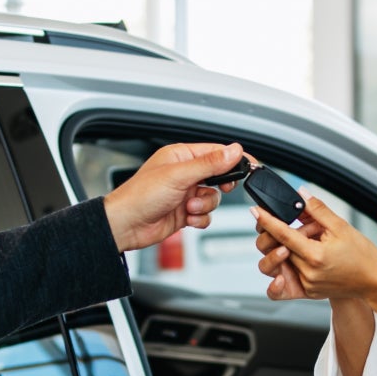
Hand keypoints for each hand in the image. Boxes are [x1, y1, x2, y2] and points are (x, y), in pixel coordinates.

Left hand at [103, 142, 244, 252]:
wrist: (126, 225)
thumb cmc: (141, 195)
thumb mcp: (179, 175)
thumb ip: (210, 163)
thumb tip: (234, 150)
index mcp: (181, 156)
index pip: (216, 151)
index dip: (234, 158)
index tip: (250, 165)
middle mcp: (184, 173)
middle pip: (218, 175)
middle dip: (219, 186)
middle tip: (222, 188)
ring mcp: (185, 193)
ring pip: (213, 197)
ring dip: (205, 205)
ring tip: (189, 207)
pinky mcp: (184, 212)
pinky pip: (205, 213)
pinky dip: (200, 217)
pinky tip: (187, 218)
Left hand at [254, 198, 376, 302]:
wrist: (374, 281)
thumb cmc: (362, 255)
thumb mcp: (342, 226)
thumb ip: (317, 210)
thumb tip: (301, 194)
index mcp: (315, 256)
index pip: (283, 234)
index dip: (267, 220)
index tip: (256, 210)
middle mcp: (308, 273)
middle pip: (279, 247)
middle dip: (285, 233)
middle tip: (304, 228)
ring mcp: (306, 285)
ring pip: (282, 261)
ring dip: (288, 248)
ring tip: (309, 243)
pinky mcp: (307, 291)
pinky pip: (287, 279)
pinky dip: (288, 268)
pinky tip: (297, 260)